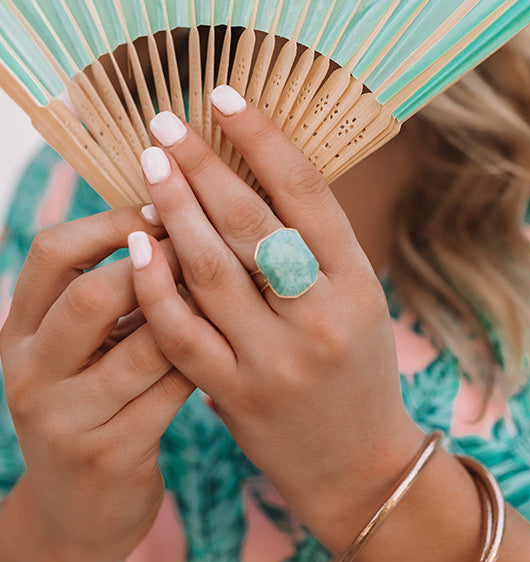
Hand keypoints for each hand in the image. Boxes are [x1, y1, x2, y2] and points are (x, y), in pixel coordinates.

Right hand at [0, 208, 193, 561]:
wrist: (76, 517)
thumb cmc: (91, 411)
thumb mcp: (72, 356)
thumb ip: (102, 300)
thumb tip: (169, 217)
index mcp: (17, 333)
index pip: (52, 253)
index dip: (110, 220)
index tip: (162, 206)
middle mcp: (30, 373)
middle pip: (92, 294)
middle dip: (155, 263)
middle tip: (204, 245)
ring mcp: (66, 419)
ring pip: (143, 344)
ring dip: (191, 311)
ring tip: (228, 288)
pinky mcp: (110, 455)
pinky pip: (171, 391)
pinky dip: (203, 359)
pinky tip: (230, 342)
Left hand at [128, 93, 422, 550]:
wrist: (359, 467)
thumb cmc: (357, 369)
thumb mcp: (357, 300)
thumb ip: (312, 246)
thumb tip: (250, 169)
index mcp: (358, 284)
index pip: (305, 193)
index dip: (261, 137)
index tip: (224, 95)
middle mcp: (320, 318)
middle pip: (251, 223)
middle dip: (204, 165)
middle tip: (166, 124)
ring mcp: (275, 360)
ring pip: (211, 270)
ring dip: (174, 211)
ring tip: (150, 167)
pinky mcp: (236, 394)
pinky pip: (183, 331)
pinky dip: (157, 285)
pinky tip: (138, 243)